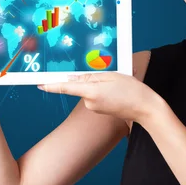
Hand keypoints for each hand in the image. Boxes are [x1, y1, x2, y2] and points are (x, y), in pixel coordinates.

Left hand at [38, 72, 161, 128]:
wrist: (146, 109)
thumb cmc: (132, 90)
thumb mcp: (112, 76)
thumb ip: (91, 76)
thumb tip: (74, 77)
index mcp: (91, 92)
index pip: (66, 87)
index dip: (51, 85)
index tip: (39, 84)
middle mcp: (90, 102)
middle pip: (81, 85)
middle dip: (91, 77)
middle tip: (110, 75)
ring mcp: (95, 108)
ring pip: (90, 90)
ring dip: (99, 83)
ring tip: (118, 83)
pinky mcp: (100, 110)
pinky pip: (96, 95)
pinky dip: (104, 90)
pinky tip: (118, 90)